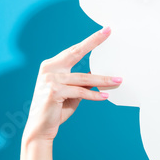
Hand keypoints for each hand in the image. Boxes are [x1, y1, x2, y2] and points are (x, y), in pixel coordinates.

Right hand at [22, 26, 121, 142]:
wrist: (40, 128)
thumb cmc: (56, 109)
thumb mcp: (72, 92)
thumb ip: (82, 82)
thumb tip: (99, 74)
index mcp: (52, 65)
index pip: (74, 50)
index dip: (90, 41)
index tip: (105, 31)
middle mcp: (49, 68)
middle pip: (75, 52)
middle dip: (93, 42)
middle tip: (109, 32)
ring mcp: (50, 79)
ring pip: (83, 77)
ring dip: (103, 79)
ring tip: (118, 80)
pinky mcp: (53, 91)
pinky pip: (80, 92)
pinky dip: (94, 95)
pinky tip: (105, 96)